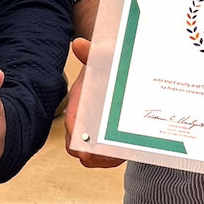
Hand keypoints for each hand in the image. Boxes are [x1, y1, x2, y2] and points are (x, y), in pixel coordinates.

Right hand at [62, 37, 122, 167]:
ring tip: (122, 154)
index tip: (88, 148)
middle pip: (78, 146)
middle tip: (112, 156)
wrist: (118, 65)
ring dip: (105, 159)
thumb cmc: (110, 61)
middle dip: (92, 155)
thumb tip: (78, 44)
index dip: (78, 138)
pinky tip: (130, 150)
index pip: (72, 124)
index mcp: (79, 101)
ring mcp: (96, 129)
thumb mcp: (105, 54)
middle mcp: (85, 118)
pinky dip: (115, 157)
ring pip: (93, 155)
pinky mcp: (110, 135)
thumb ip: (94, 52)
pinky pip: (108, 155)